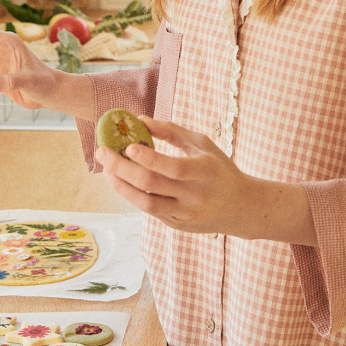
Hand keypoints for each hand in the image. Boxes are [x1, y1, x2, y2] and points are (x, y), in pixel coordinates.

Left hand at [95, 116, 317, 243]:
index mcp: (206, 171)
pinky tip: (121, 182)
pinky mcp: (178, 225)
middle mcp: (195, 195)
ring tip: (107, 171)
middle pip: (153, 184)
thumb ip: (172, 131)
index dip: (149, 158)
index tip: (128, 145)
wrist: (242, 207)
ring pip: (146, 203)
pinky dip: (132, 196)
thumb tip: (140, 119)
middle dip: (123, 168)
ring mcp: (186, 214)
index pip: (173, 167)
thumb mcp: (203, 145)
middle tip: (103, 153)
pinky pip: (150, 211)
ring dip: (121, 186)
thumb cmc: (219, 169)